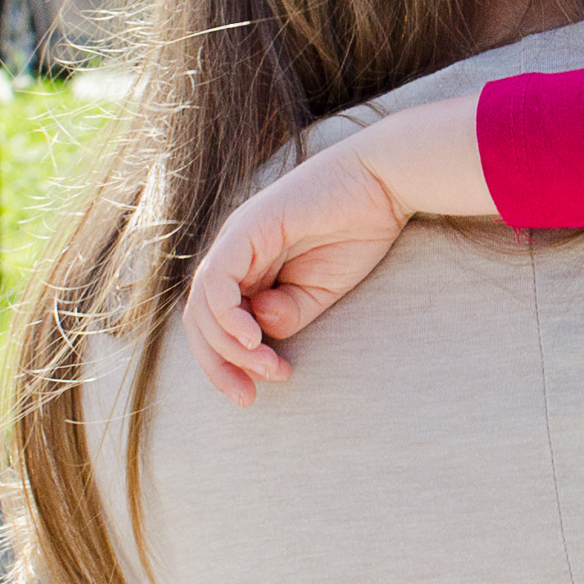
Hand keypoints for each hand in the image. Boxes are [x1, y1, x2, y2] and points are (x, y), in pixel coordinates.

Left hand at [183, 139, 408, 406]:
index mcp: (248, 272)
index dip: (223, 365)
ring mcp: (236, 240)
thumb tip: (257, 332)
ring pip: (204, 304)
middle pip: (200, 320)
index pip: (214, 326)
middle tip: (248, 396)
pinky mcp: (246, 228)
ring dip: (230, 346)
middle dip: (218, 365)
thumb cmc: (355, 234)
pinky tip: (252, 337)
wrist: (382, 187)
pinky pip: (218, 279)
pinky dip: (227, 313)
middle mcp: (234, 256)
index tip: (250, 396)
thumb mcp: (317, 294)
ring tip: (269, 365)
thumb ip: (286, 316)